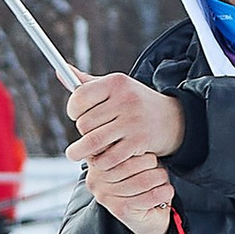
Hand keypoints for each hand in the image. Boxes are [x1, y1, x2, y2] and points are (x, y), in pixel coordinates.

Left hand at [70, 71, 184, 167]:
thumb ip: (88, 83)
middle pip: (84, 123)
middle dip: (82, 133)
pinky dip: (101, 162)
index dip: (73, 110)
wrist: (173, 119)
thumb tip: (61, 71)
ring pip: (92, 142)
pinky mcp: (138, 142)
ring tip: (81, 153)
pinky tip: (104, 159)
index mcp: (116, 83)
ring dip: (84, 152)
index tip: (77, 115)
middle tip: (88, 134)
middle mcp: (125, 100)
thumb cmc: (136, 102)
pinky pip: (108, 157)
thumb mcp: (117, 87)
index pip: (79, 98)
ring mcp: (132, 121)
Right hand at [80, 136, 173, 233]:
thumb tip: (136, 134)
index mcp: (96, 159)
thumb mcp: (135, 157)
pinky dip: (163, 192)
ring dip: (160, 179)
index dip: (142, 152)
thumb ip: (129, 144)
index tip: (150, 157)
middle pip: (133, 163)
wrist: (148, 216)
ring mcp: (104, 195)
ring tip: (162, 181)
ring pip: (143, 179)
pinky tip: (165, 192)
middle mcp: (95, 177)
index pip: (121, 147)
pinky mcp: (119, 209)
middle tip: (159, 170)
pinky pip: (148, 196)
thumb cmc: (143, 179)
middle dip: (153, 165)